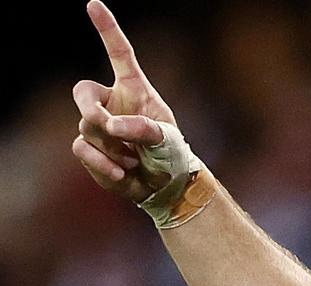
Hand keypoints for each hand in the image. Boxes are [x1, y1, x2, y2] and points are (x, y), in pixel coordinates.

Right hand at [72, 0, 178, 202]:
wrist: (164, 186)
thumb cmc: (170, 155)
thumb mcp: (167, 139)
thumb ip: (144, 128)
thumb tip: (112, 126)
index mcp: (134, 89)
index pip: (119, 53)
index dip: (107, 29)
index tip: (94, 4)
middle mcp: (112, 102)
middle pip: (83, 92)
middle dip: (91, 108)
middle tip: (106, 125)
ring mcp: (97, 125)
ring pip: (87, 126)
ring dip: (113, 147)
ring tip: (136, 160)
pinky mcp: (89, 147)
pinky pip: (82, 148)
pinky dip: (102, 163)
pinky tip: (123, 173)